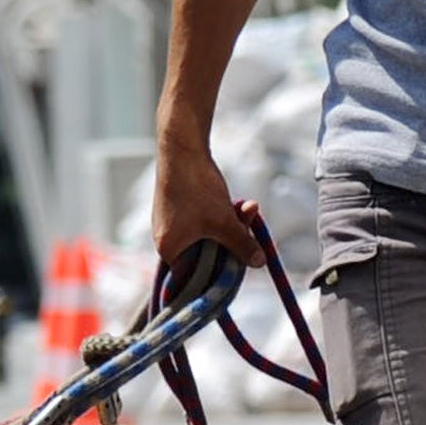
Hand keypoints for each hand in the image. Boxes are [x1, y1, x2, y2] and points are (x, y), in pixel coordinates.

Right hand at [151, 143, 263, 268]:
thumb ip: (242, 246)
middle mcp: (166, 240)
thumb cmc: (197, 188)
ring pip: (210, 236)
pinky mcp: (179, 208)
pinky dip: (223, 214)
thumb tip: (259, 264)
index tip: (241, 265)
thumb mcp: (225, 222)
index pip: (197, 277)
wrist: (182, 147)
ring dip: (232, 225)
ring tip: (249, 208)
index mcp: (169, 251)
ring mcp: (171, 223)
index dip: (221, 274)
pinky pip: (205, 222)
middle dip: (233, 242)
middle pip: (206, 256)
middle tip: (249, 227)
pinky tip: (239, 203)